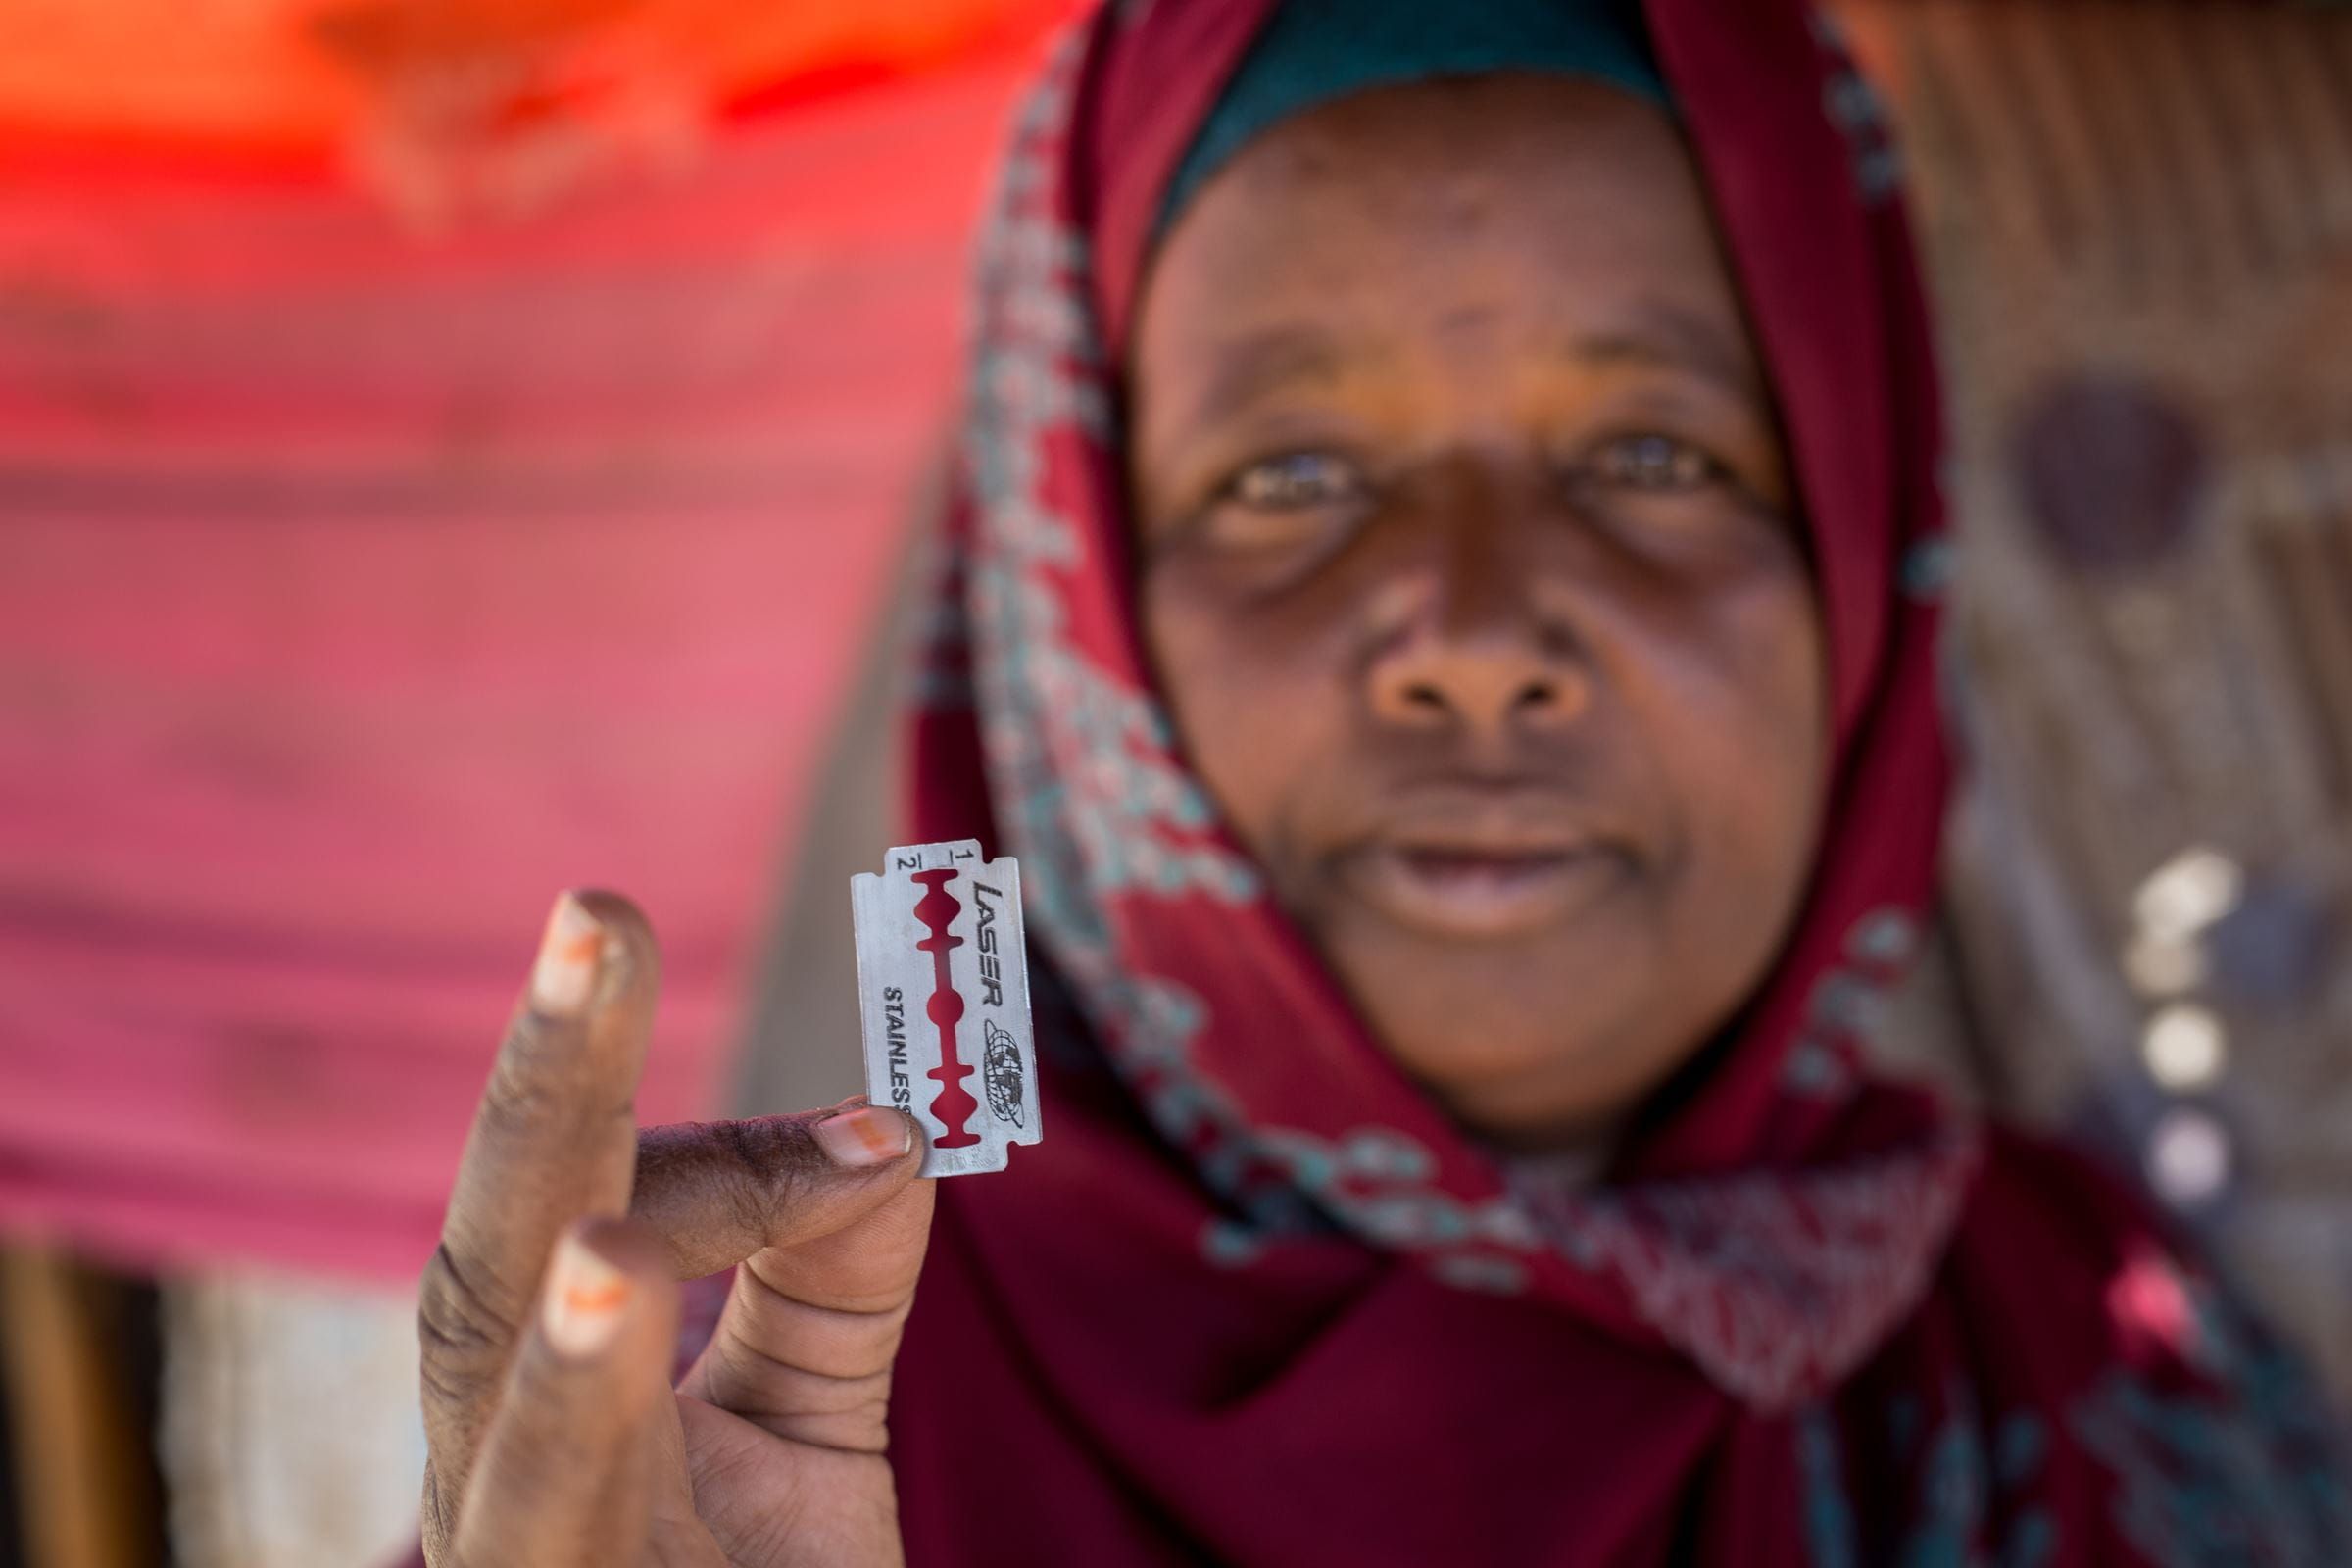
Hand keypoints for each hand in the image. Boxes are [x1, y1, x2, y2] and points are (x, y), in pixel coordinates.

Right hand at [419, 891, 932, 1566]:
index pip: (591, 1216)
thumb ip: (831, 1275)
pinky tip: (603, 1303)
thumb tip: (894, 1123)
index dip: (729, 1152)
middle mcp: (494, 1469)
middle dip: (547, 1091)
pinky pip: (559, 1526)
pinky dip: (585, 1414)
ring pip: (505, 1421)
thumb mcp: (804, 1428)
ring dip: (563, 1320)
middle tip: (593, 911)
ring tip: (609, 1237)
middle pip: (490, 1256)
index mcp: (546, 1386)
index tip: (886, 1130)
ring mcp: (515, 1557)